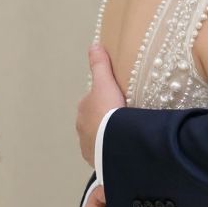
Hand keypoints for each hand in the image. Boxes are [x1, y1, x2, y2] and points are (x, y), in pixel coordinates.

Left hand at [76, 44, 125, 165]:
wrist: (112, 141)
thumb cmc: (108, 110)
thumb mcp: (106, 83)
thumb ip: (100, 65)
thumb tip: (94, 45)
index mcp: (83, 110)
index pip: (93, 102)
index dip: (106, 101)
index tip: (120, 102)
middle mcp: (82, 129)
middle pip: (95, 122)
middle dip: (106, 122)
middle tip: (125, 120)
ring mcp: (89, 148)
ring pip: (99, 139)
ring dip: (108, 138)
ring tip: (125, 137)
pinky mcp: (97, 161)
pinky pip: (105, 154)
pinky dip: (112, 152)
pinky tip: (123, 151)